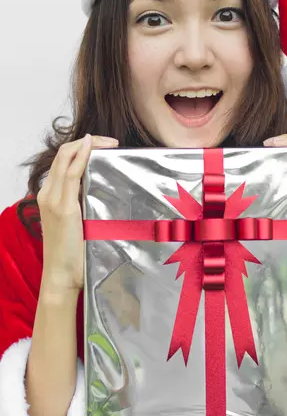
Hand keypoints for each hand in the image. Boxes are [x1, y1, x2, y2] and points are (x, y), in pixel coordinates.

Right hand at [37, 134, 118, 292]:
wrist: (61, 274)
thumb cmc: (71, 252)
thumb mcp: (76, 221)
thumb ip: (82, 203)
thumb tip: (100, 191)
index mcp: (49, 195)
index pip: (62, 160)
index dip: (81, 146)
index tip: (103, 145)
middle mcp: (47, 193)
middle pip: (63, 154)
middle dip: (87, 141)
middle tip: (109, 141)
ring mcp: (53, 199)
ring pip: (66, 159)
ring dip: (88, 145)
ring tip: (108, 143)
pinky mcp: (63, 208)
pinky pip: (71, 174)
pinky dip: (81, 157)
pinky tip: (92, 149)